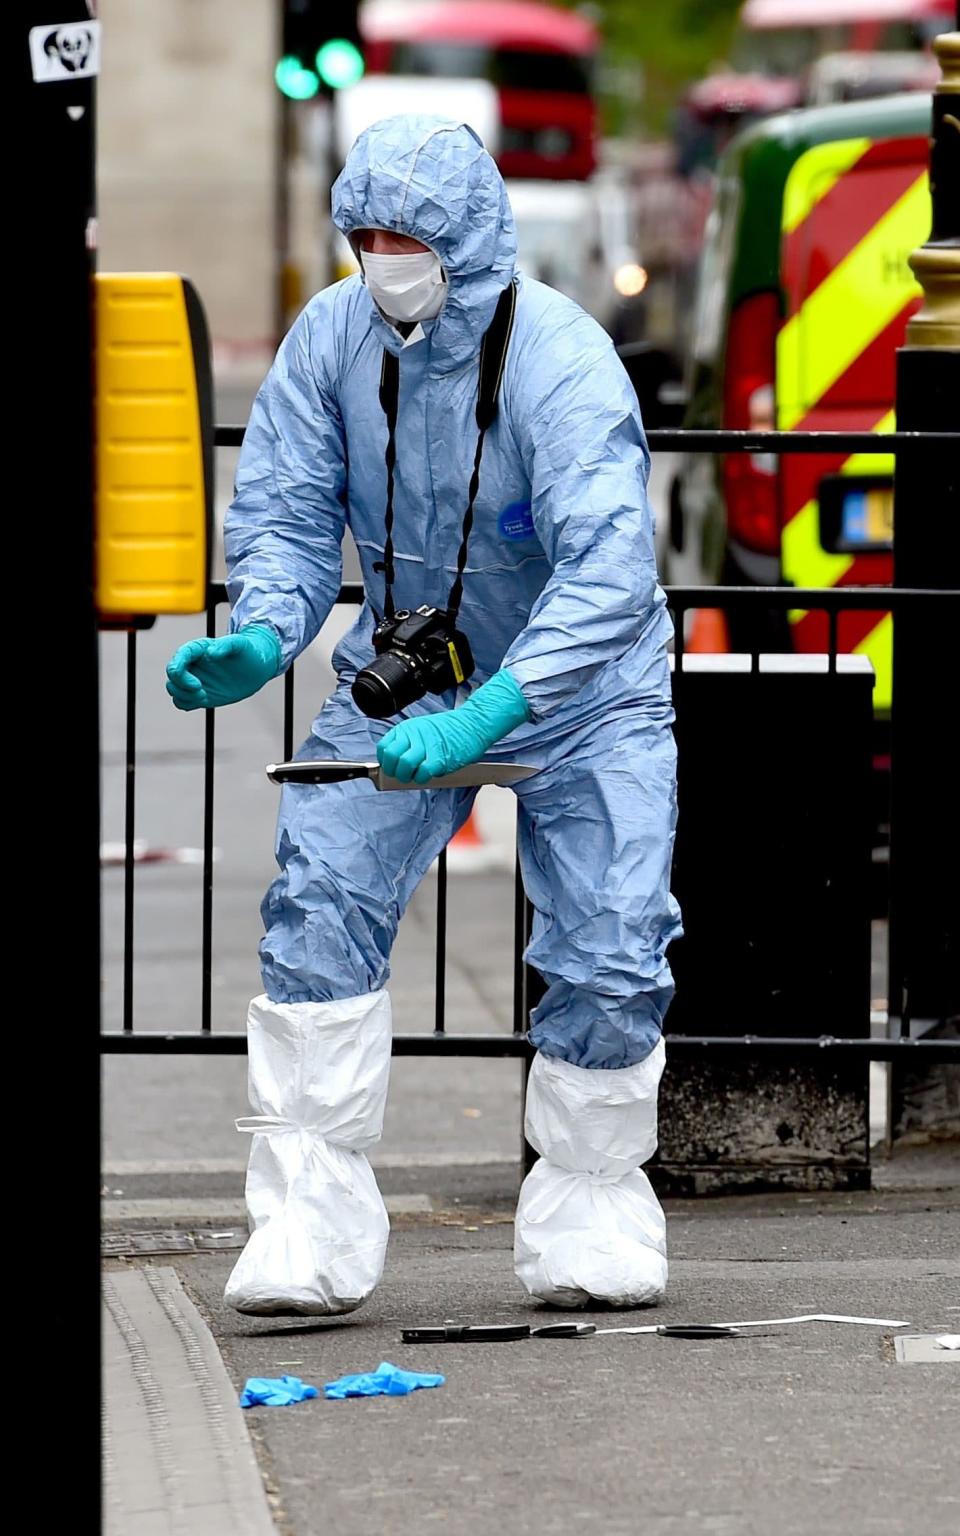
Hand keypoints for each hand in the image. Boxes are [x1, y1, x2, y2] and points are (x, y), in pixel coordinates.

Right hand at [165, 625, 280, 710]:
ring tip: (204, 696)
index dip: (179, 671)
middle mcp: (191, 664)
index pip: (179, 657)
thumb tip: (211, 652)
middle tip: (202, 692)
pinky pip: (182, 701)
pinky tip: (204, 700)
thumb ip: (226, 645)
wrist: (256, 668)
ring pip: (173, 689)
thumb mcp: (240, 644)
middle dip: (181, 686)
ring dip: (184, 696)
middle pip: (172, 676)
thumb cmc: (247, 651)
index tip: (196, 684)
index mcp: (197, 649)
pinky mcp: (198, 694)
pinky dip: (187, 703)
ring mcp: (193, 679)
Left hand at [377, 669, 528, 784]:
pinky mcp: (438, 758)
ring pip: (404, 767)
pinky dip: (423, 778)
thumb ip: (408, 743)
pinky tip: (429, 774)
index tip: (392, 767)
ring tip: (416, 776)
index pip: (384, 748)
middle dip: (394, 771)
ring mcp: (426, 746)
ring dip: (407, 777)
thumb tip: (396, 763)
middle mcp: (413, 735)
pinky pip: (423, 774)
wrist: (472, 724)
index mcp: (407, 728)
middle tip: (403, 774)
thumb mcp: (422, 729)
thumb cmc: (450, 729)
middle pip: (391, 758)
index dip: (386, 761)